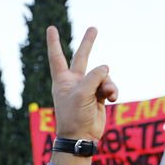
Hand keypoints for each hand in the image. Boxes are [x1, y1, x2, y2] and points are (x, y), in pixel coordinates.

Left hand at [47, 26, 117, 142]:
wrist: (81, 136)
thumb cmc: (75, 116)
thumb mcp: (82, 93)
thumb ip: (94, 76)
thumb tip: (105, 67)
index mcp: (63, 80)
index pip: (57, 57)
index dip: (54, 42)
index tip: (51, 28)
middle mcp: (74, 82)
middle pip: (82, 57)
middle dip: (88, 43)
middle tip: (94, 28)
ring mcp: (87, 88)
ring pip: (103, 75)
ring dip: (108, 84)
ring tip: (107, 95)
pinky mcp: (98, 95)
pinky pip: (110, 86)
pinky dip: (113, 90)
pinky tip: (113, 98)